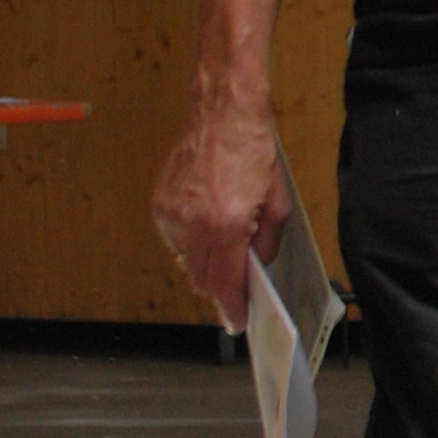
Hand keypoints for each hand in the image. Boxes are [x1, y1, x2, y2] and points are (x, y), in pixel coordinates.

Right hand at [151, 97, 287, 328]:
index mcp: (225, 226)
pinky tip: (207, 221)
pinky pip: (175, 240)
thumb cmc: (253, 153)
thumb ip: (265, 245)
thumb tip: (255, 270)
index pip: (224, 285)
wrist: (222, 116)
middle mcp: (193, 225)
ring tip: (223, 239)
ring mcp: (171, 215)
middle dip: (220, 287)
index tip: (238, 321)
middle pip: (202, 280)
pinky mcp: (159, 205)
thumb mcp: (278, 205)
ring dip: (205, 263)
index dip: (232, 307)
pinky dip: (191, 241)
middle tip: (238, 284)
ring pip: (186, 262)